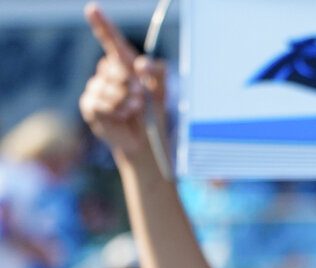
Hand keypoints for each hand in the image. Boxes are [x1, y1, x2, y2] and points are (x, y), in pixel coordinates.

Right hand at [80, 2, 167, 160]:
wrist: (145, 141)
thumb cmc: (152, 114)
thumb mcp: (161, 91)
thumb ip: (157, 74)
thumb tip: (140, 65)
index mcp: (124, 64)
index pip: (111, 40)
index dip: (102, 24)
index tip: (93, 8)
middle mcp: (107, 73)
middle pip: (115, 68)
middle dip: (132, 85)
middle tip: (140, 100)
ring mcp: (95, 88)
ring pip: (109, 88)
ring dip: (126, 102)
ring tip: (132, 111)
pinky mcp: (89, 105)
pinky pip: (101, 103)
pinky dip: (116, 111)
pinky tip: (121, 117)